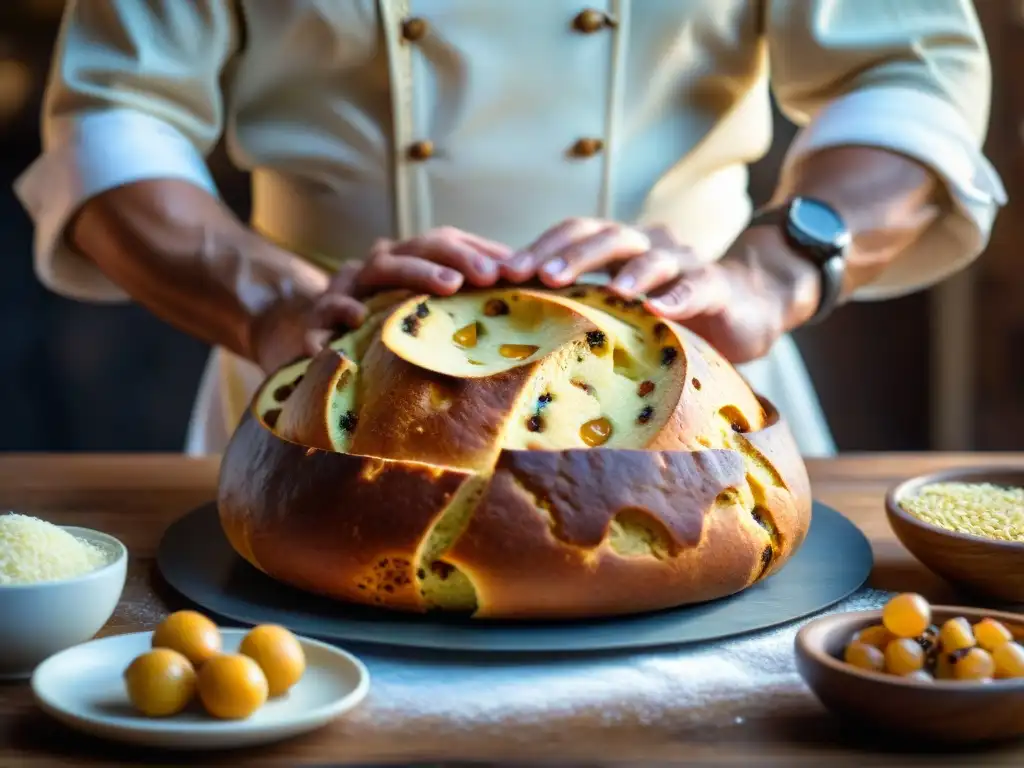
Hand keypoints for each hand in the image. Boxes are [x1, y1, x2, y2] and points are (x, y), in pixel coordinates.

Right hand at [248, 227, 513, 371]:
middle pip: (415, 246)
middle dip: (456, 256)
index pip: (443, 241)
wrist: (312, 350)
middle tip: (490, 275)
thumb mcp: (422, 314)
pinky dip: (342, 311)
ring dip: (415, 273)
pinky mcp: (316, 322)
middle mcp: (376, 268)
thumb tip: (522, 291)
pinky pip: (326, 312)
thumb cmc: (382, 333)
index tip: (515, 269)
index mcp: (403, 261)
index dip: (479, 251)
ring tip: (449, 287)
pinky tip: (361, 317)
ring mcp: (344, 290)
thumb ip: (465, 300)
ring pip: (379, 267)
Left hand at [504, 218, 818, 362]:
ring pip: (653, 258)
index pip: (575, 232)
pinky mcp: (717, 287)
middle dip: (574, 256)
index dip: (541, 247)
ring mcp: (684, 263)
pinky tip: (661, 311)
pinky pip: (697, 288)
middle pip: (608, 236)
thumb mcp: (620, 305)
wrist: (744, 307)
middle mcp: (648, 244)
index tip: (505, 272)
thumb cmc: (667, 310)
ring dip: (630, 273)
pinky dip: (678, 298)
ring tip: (609, 292)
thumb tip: (513, 315)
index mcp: (619, 246)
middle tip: (543, 276)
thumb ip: (581, 301)